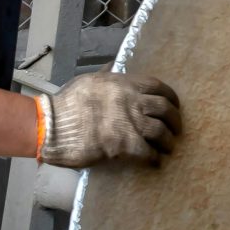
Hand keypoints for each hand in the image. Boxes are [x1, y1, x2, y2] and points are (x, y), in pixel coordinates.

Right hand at [42, 72, 180, 168]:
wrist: (52, 126)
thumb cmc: (67, 103)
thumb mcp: (89, 80)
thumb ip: (106, 74)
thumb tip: (114, 66)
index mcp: (125, 84)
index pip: (158, 87)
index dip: (171, 97)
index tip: (174, 105)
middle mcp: (132, 101)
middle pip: (166, 109)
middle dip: (175, 120)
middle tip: (177, 129)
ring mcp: (130, 123)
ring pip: (161, 132)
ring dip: (168, 141)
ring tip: (169, 148)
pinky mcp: (124, 145)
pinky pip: (149, 153)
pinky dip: (155, 159)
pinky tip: (156, 162)